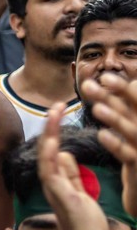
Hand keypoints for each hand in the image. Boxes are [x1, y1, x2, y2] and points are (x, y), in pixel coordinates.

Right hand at [36, 103, 109, 229]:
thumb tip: (65, 155)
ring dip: (50, 133)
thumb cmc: (85, 225)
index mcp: (58, 181)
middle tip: (56, 105)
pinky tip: (54, 139)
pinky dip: (51, 154)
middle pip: (47, 148)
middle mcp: (51, 183)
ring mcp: (53, 189)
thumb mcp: (80, 193)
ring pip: (46, 155)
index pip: (53, 150)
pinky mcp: (60, 196)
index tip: (60, 112)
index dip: (55, 131)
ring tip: (54, 112)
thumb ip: (70, 175)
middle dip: (51, 126)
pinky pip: (51, 171)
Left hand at [82, 73, 136, 218]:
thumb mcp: (132, 127)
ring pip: (132, 130)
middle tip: (102, 79)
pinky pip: (128, 154)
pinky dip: (116, 144)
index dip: (123, 88)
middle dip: (120, 93)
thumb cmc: (136, 153)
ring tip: (97, 107)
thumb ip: (126, 108)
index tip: (105, 76)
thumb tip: (119, 84)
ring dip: (115, 117)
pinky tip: (101, 136)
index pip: (136, 100)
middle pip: (136, 108)